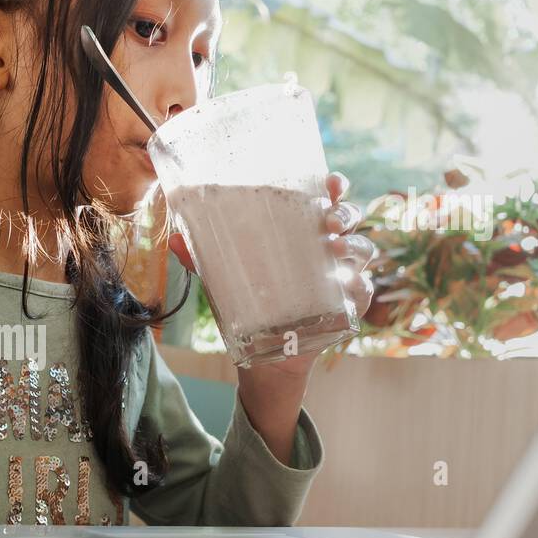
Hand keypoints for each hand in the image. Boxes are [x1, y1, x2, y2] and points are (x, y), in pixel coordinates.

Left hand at [167, 171, 374, 379]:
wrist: (267, 355)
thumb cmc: (251, 303)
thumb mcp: (224, 279)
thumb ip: (202, 259)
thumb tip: (173, 239)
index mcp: (303, 231)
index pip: (326, 199)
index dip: (334, 186)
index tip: (329, 182)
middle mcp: (329, 248)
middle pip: (350, 218)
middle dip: (345, 213)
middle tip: (327, 221)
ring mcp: (344, 276)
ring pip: (363, 250)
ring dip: (354, 245)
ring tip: (334, 250)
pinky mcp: (350, 306)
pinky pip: (364, 290)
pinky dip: (359, 285)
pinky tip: (346, 285)